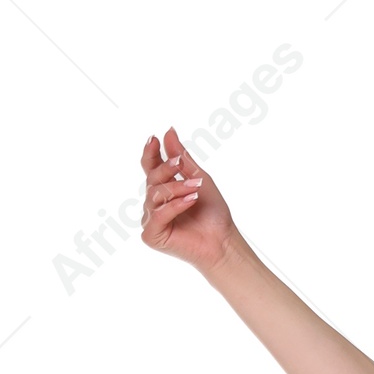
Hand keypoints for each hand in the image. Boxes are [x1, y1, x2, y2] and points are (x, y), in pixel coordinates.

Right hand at [139, 127, 234, 268]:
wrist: (223, 242)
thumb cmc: (213, 214)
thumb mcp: (199, 178)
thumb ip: (181, 158)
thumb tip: (168, 132)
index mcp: (163, 189)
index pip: (150, 167)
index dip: (150, 153)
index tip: (155, 139)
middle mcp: (154, 204)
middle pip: (151, 179)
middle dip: (167, 171)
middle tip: (180, 165)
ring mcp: (151, 220)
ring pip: (155, 195)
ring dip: (176, 189)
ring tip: (195, 190)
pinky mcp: (151, 236)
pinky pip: (157, 215)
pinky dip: (174, 206)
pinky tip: (191, 201)